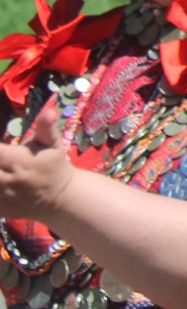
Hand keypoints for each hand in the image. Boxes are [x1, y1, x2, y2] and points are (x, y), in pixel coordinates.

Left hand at [0, 99, 77, 222]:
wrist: (59, 198)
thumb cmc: (53, 165)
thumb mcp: (52, 144)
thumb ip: (46, 127)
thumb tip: (50, 111)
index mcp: (16, 160)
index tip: (0, 147)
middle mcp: (5, 179)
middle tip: (0, 155)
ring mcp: (1, 196)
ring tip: (1, 166)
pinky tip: (1, 177)